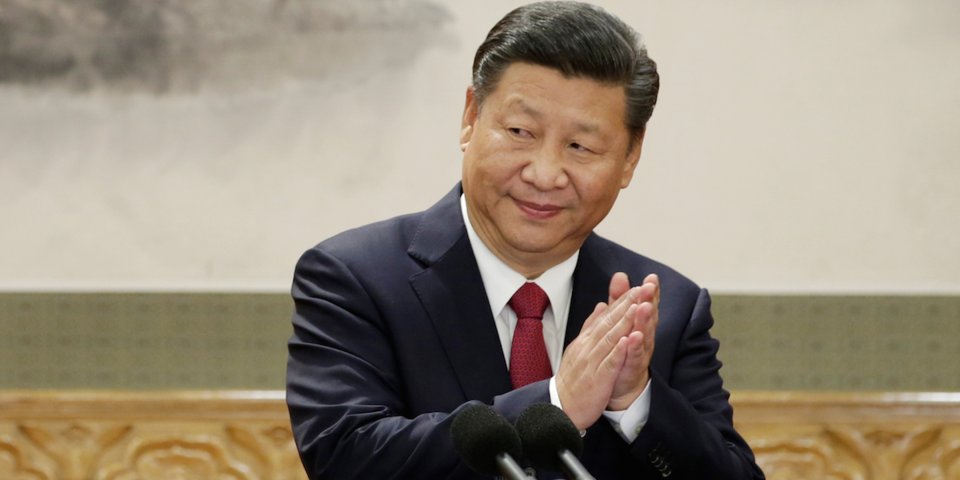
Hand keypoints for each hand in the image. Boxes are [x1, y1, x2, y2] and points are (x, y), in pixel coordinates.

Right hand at [555, 279, 644, 429]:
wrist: (560, 407)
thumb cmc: (573, 379)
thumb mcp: (579, 348)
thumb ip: (591, 327)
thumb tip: (601, 306)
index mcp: (586, 340)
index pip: (606, 316)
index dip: (623, 301)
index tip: (638, 286)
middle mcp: (588, 347)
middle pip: (610, 322)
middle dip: (628, 304)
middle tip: (643, 288)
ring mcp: (592, 362)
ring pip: (610, 338)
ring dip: (625, 322)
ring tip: (638, 306)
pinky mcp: (597, 379)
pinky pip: (609, 363)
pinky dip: (617, 351)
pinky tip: (627, 340)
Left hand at [608, 273, 658, 410]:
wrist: (620, 384)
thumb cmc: (623, 350)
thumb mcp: (620, 320)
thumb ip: (619, 299)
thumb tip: (620, 275)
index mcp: (640, 323)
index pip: (646, 304)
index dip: (650, 291)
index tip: (652, 277)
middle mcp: (644, 336)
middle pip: (648, 316)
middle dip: (650, 301)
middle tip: (650, 287)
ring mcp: (640, 352)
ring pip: (644, 334)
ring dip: (644, 320)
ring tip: (644, 306)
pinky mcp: (632, 367)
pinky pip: (634, 356)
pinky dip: (634, 346)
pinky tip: (634, 337)